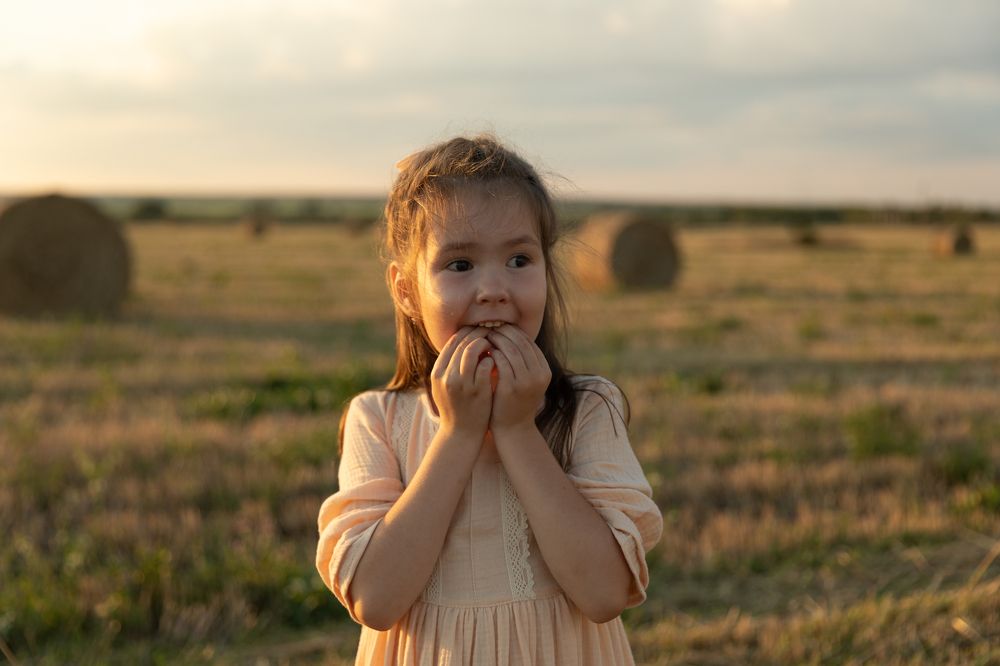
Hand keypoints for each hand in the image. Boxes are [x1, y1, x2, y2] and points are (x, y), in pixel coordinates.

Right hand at [430, 326, 494, 440]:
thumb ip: (451, 366)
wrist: (461, 434)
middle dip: (478, 334)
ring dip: (485, 343)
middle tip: (491, 330)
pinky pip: (485, 365)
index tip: (478, 329)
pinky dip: (492, 358)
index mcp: (437, 373)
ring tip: (494, 343)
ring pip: (472, 350)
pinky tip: (497, 359)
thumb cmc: (457, 407)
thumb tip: (465, 342)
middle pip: (462, 343)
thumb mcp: (445, 386)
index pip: (451, 342)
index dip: (467, 332)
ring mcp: (461, 383)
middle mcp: (446, 376)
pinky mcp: (477, 390)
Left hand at [485, 324, 550, 433]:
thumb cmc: (515, 400)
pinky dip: (493, 353)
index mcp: (545, 370)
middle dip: (505, 332)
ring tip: (486, 335)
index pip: (529, 342)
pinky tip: (485, 350)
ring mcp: (526, 382)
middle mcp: (539, 375)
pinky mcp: (511, 388)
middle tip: (491, 327)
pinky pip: (501, 362)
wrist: (513, 428)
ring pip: (511, 350)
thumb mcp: (526, 379)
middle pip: (521, 343)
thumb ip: (523, 360)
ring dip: (497, 340)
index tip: (501, 326)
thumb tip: (510, 334)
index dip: (514, 332)